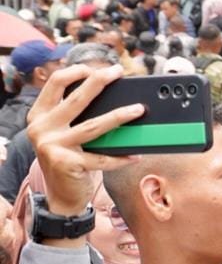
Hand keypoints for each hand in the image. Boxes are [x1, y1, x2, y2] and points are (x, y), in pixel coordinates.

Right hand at [27, 64, 139, 218]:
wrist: (61, 195)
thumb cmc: (69, 159)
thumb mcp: (64, 134)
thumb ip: (75, 116)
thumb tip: (112, 97)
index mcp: (39, 116)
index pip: (55, 84)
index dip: (76, 72)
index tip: (97, 68)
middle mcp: (42, 128)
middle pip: (76, 99)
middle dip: (99, 81)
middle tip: (118, 71)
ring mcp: (53, 146)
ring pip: (94, 126)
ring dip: (120, 116)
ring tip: (139, 110)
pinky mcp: (67, 163)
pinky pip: (102, 158)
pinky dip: (121, 157)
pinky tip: (136, 155)